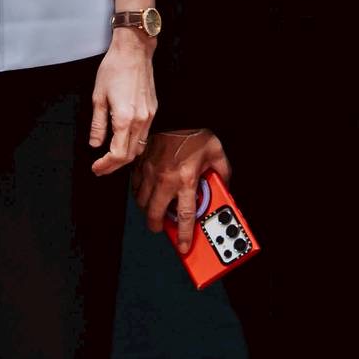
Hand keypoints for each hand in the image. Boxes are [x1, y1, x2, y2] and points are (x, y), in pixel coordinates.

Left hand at [89, 29, 156, 175]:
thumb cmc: (114, 69)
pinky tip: (124, 142)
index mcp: (124, 118)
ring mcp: (149, 116)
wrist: (134, 51)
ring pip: (139, 146)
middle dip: (114, 165)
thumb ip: (98, 124)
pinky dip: (134, 144)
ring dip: (125, 156)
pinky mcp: (153, 110)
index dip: (106, 165)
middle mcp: (140, 120)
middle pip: (130, 155)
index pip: (118, 154)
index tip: (96, 168)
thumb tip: (95, 144)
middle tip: (101, 168)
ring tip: (110, 158)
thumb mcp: (98, 97)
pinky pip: (145, 135)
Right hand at [133, 129, 230, 248]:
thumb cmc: (195, 131)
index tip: (184, 246)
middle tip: (162, 228)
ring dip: (148, 210)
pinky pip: (135, 186)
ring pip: (142, 202)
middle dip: (157, 226)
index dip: (184, 235)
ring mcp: (150, 172)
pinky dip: (139, 193)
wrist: (176, 112)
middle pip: (156, 214)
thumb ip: (222, 174)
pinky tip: (147, 192)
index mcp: (186, 179)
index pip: (185, 216)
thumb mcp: (217, 153)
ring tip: (155, 210)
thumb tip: (223, 187)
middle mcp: (166, 179)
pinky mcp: (141, 164)